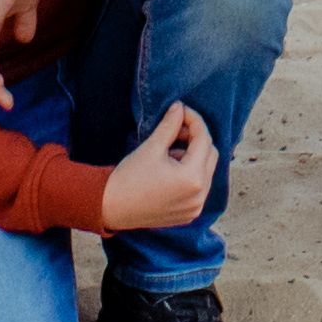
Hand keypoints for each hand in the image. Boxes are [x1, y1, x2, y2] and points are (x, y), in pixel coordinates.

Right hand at [91, 101, 219, 236]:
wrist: (110, 207)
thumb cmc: (129, 177)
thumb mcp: (152, 147)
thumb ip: (170, 125)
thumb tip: (179, 107)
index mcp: (193, 178)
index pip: (204, 140)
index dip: (194, 120)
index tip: (182, 110)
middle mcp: (199, 195)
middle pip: (210, 155)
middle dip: (196, 138)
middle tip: (176, 130)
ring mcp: (195, 207)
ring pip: (206, 171)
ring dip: (193, 156)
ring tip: (168, 152)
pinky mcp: (188, 214)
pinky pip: (199, 187)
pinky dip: (190, 174)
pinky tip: (170, 170)